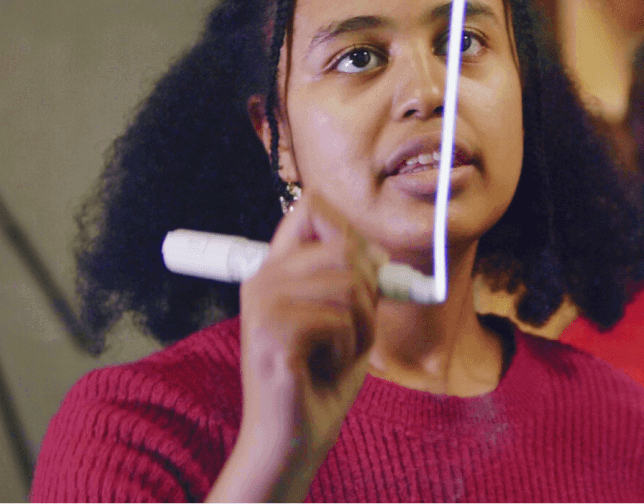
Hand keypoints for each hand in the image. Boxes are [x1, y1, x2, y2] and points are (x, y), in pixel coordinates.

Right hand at [208, 191, 379, 502]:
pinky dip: (348, 350)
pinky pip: (339, 321)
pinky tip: (324, 368)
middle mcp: (263, 280)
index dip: (351, 232)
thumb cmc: (321, 377)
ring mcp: (263, 305)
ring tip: (337, 353)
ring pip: (348, 285)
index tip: (368, 271)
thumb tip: (379, 253)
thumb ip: (354, 280)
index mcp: (276, 269)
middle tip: (353, 331)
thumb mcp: (345, 318)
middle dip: (368, 292)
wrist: (295, 434)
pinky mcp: (272, 334)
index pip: (311, 209)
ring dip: (361, 328)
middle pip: (343, 247)